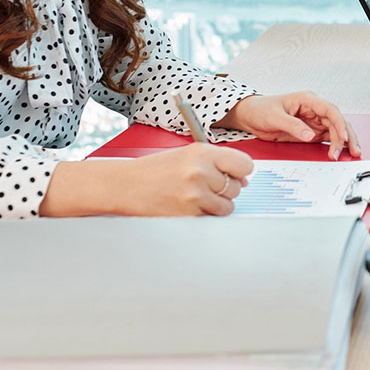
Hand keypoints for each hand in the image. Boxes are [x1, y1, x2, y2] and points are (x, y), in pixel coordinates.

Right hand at [121, 143, 254, 215]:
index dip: (240, 171)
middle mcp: (201, 172)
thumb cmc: (155, 170)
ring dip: (216, 203)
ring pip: (228, 205)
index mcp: (202, 153)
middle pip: (237, 187)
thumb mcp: (188, 155)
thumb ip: (218, 163)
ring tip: (196, 195)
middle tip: (205, 185)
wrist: (125, 185)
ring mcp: (195, 194)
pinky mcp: (189, 214)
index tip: (234, 173)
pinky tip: (187, 204)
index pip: (245, 164)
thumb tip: (244, 179)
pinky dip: (204, 213)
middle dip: (226, 188)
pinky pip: (212, 217)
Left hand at [216, 92, 359, 159]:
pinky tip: (339, 153)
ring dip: (344, 143)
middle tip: (352, 150)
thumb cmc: (261, 109)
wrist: (251, 116)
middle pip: (338, 121)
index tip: (343, 137)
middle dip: (347, 136)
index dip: (339, 123)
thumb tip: (310, 135)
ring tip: (349, 154)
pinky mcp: (311, 132)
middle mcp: (315, 110)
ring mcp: (314, 121)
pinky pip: (328, 138)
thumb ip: (293, 126)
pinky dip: (335, 146)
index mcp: (308, 100)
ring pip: (336, 131)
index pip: (330, 110)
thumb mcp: (275, 117)